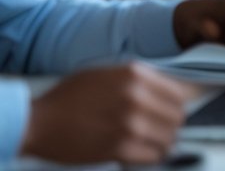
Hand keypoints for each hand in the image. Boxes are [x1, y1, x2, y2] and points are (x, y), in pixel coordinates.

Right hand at [20, 63, 189, 164]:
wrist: (39, 122)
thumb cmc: (70, 97)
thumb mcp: (108, 73)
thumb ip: (140, 79)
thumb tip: (171, 88)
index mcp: (136, 74)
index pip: (179, 93)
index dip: (176, 105)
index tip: (171, 112)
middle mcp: (137, 96)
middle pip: (177, 116)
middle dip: (170, 125)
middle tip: (159, 130)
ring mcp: (130, 123)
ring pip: (168, 138)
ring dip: (161, 143)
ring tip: (149, 143)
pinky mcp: (119, 148)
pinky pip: (152, 156)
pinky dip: (149, 156)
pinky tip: (138, 153)